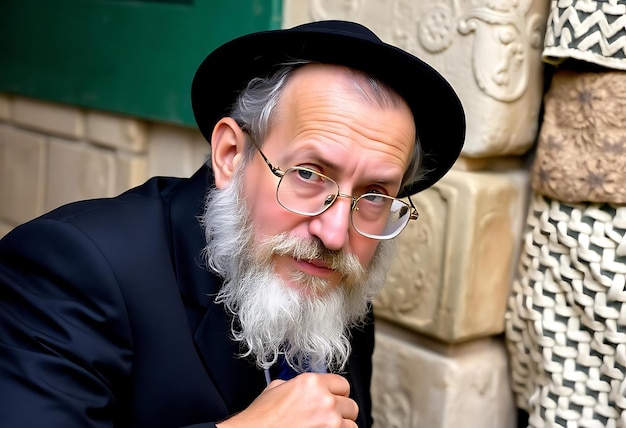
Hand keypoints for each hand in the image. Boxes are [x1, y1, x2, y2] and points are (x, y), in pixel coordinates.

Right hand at [216, 373, 357, 427]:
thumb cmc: (261, 418)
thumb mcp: (277, 388)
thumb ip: (296, 384)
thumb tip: (302, 387)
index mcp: (313, 383)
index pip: (343, 384)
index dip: (337, 393)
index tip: (334, 399)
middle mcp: (325, 401)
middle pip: (351, 405)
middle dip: (341, 411)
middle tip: (328, 417)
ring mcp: (330, 422)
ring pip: (351, 424)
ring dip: (341, 427)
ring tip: (324, 427)